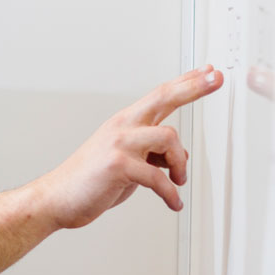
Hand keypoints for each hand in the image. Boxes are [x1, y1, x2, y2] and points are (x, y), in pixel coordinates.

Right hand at [31, 66, 220, 227]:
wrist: (57, 198)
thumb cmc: (90, 181)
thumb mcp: (126, 162)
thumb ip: (152, 154)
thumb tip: (179, 157)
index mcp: (125, 123)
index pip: (160, 95)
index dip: (186, 82)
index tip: (207, 72)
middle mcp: (122, 127)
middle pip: (164, 97)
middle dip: (193, 87)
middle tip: (216, 78)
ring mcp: (119, 144)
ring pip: (168, 138)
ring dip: (181, 164)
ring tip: (179, 181)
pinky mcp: (118, 166)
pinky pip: (158, 177)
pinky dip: (170, 193)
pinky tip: (173, 202)